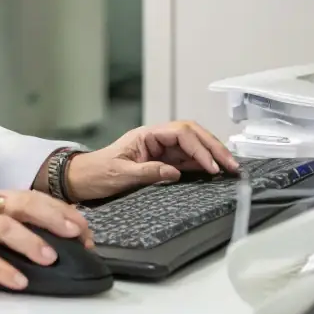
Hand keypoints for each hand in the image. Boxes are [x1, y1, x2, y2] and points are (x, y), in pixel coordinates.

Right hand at [0, 189, 93, 292]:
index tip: (84, 230)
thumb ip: (11, 229)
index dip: (61, 211)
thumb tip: (56, 239)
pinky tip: (19, 282)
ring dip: (30, 242)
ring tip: (50, 258)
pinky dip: (3, 269)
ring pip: (1, 226)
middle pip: (20, 204)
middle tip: (77, 234)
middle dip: (53, 217)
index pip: (31, 198)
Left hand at [65, 121, 239, 202]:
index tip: (212, 166)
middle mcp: (155, 138)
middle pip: (192, 135)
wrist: (80, 180)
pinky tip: (213, 172)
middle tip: (232, 164)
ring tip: (230, 168)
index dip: (200, 148)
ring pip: (192, 146)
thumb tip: (174, 172)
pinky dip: (201, 165)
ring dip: (211, 155)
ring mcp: (159, 150)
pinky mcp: (160, 162)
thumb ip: (148, 172)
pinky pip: (185, 160)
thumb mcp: (120, 175)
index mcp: (146, 134)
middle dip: (214, 147)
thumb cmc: (95, 173)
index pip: (181, 133)